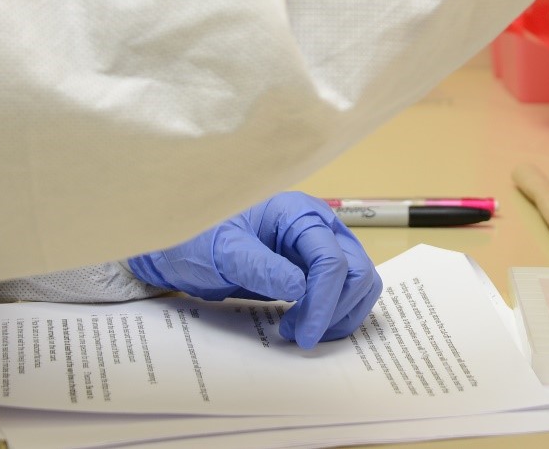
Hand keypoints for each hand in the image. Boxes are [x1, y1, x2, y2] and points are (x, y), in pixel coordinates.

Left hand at [125, 192, 381, 347]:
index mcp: (298, 213)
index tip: (305, 336)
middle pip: (357, 270)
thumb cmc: (200, 242)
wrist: (188, 250)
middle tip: (300, 335)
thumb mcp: (223, 253)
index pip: (331, 260)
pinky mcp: (318, 267)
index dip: (324, 302)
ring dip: (340, 314)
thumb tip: (300, 287)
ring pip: (360, 282)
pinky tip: (308, 326)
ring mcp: (322, 246)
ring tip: (301, 332)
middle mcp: (319, 225)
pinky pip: (347, 291)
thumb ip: (258, 266)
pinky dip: (338, 314)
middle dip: (335, 309)